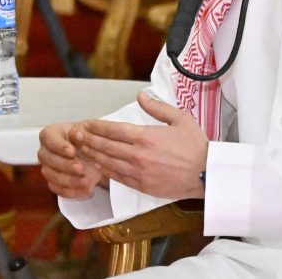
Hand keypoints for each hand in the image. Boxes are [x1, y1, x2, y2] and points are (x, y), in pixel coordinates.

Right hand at [38, 121, 105, 198]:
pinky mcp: (52, 181)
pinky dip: (72, 191)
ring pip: (52, 176)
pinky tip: (86, 190)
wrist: (90, 149)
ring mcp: (47, 167)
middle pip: (48, 159)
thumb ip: (82, 132)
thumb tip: (77, 133)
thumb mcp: (87, 130)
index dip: (59, 146)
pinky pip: (58, 189)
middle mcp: (45, 151)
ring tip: (87, 182)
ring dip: (69, 180)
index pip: (49, 138)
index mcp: (50, 134)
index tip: (72, 151)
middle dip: (65, 165)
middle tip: (80, 168)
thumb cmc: (86, 136)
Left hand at [71, 92, 208, 199]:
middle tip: (75, 135)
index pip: (114, 130)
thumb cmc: (196, 145)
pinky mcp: (141, 186)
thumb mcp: (180, 118)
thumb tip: (141, 96)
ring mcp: (138, 172)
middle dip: (88, 140)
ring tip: (80, 150)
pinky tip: (97, 166)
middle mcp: (138, 154)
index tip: (87, 123)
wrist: (206, 173)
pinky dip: (105, 171)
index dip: (98, 126)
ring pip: (108, 162)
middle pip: (106, 146)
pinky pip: (117, 178)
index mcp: (146, 136)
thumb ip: (158, 107)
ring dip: (92, 155)